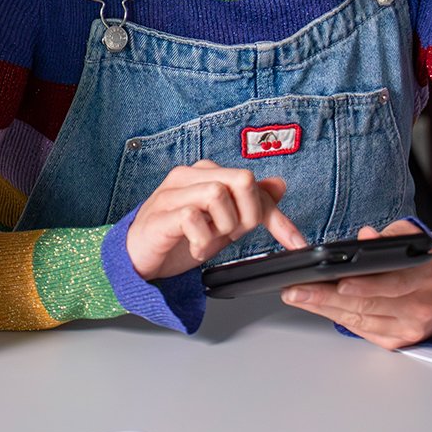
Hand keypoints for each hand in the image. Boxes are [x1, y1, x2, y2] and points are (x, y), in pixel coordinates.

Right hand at [126, 159, 307, 279]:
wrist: (136, 257)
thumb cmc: (176, 237)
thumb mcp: (222, 224)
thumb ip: (248, 204)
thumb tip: (278, 184)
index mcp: (205, 175)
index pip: (253, 184)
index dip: (277, 217)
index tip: (294, 242)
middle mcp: (189, 176)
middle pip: (241, 179)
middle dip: (248, 215)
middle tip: (232, 235)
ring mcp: (172, 192)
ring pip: (218, 194)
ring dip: (222, 228)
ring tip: (208, 241)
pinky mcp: (161, 213)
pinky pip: (193, 217)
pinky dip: (201, 240)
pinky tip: (195, 248)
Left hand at [280, 220, 431, 348]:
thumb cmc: (419, 262)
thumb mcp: (409, 238)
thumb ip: (387, 236)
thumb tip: (367, 236)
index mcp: (423, 279)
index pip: (391, 283)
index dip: (364, 285)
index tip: (337, 282)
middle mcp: (419, 307)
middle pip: (368, 305)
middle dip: (327, 297)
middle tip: (298, 290)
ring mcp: (408, 327)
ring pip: (360, 320)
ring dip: (324, 308)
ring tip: (297, 296)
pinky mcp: (397, 340)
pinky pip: (361, 331)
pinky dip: (336, 317)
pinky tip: (315, 307)